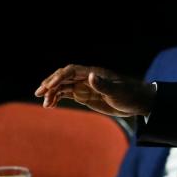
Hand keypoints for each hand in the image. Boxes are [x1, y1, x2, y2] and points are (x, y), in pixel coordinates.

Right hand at [34, 65, 154, 116]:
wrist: (137, 103)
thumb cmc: (129, 95)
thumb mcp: (117, 92)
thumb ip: (103, 85)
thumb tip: (91, 76)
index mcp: (93, 73)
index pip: (71, 71)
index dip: (59, 77)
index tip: (50, 87)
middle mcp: (86, 78)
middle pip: (63, 77)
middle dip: (50, 84)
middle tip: (39, 94)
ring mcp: (84, 87)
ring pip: (63, 87)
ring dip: (52, 93)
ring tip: (45, 104)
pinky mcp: (84, 96)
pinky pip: (67, 95)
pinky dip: (57, 99)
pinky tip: (50, 105)